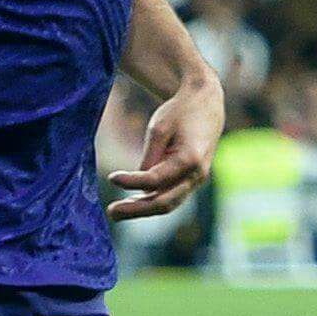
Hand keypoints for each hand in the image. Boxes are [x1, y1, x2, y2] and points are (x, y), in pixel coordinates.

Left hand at [106, 76, 223, 221]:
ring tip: (116, 212)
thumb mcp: (159, 128)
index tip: (111, 177)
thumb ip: (150, 157)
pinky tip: (131, 203)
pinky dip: (152, 202)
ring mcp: (197, 180)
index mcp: (190, 159)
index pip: (155, 179)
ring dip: (142, 210)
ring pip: (168, 204)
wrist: (206, 103)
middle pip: (164, 202)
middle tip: (111, 212)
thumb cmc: (180, 112)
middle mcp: (197, 175)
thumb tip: (140, 187)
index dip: (131, 181)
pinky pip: (171, 197)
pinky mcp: (192, 181)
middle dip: (135, 210)